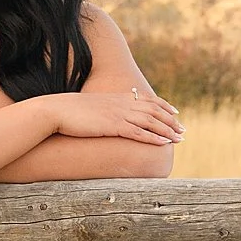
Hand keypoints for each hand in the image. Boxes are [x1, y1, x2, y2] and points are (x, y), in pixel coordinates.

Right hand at [49, 88, 183, 144]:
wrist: (57, 110)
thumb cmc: (71, 111)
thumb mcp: (92, 107)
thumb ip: (105, 109)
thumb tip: (109, 116)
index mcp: (118, 97)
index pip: (148, 99)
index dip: (164, 105)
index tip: (175, 112)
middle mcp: (122, 103)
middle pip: (154, 111)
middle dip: (171, 121)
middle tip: (183, 130)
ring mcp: (119, 114)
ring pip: (151, 121)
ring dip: (167, 130)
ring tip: (179, 138)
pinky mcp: (113, 126)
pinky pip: (138, 132)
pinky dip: (153, 137)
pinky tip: (164, 143)